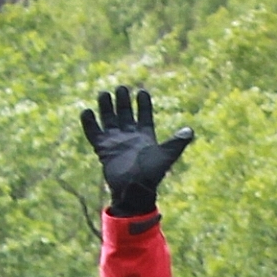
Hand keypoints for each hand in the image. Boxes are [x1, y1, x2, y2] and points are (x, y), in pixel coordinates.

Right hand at [81, 85, 194, 215]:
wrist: (134, 189)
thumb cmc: (152, 174)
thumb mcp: (166, 156)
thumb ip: (176, 142)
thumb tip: (190, 131)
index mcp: (145, 136)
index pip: (144, 116)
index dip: (143, 104)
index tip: (142, 92)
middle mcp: (129, 136)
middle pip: (124, 114)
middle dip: (123, 101)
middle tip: (121, 87)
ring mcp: (115, 141)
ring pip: (109, 119)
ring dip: (106, 107)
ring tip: (104, 93)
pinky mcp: (103, 148)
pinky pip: (94, 132)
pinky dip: (89, 123)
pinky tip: (87, 111)